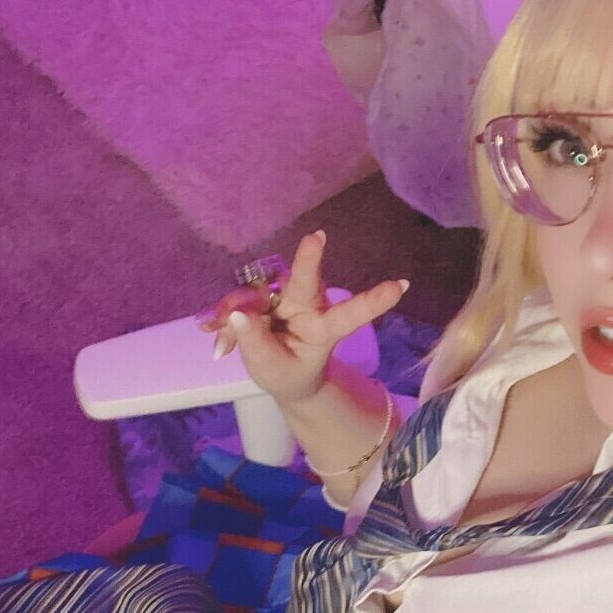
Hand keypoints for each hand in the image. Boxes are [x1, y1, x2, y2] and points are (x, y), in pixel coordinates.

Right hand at [199, 231, 408, 406]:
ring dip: (234, 309)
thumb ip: (257, 345)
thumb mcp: (274, 372)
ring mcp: (283, 296)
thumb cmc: (289, 374)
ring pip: (256, 291)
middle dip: (309, 260)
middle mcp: (307, 305)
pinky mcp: (260, 294)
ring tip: (217, 336)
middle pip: (304, 281)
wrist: (281, 373)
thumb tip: (237, 314)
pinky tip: (211, 331)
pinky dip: (222, 317)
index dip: (372, 302)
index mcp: (323, 329)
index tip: (402, 286)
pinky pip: (236, 299)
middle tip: (317, 238)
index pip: (349, 314)